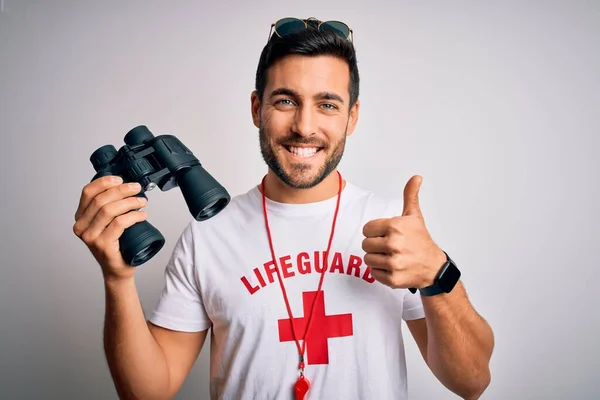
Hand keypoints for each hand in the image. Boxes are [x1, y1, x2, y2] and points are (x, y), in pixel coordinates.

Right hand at [73, 175, 148, 280]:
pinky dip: (133, 216)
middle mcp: (81, 227)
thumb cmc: (116, 244)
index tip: (120, 179)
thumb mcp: (108, 222)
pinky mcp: (102, 245)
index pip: (88, 192)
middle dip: (122, 190)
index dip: (104, 182)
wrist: (118, 269)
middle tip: (137, 189)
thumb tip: (124, 186)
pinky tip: (142, 216)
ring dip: (129, 202)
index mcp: (81, 218)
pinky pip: (119, 223)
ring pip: (109, 210)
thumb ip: (109, 206)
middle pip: (101, 200)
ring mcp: (90, 237)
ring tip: (142, 202)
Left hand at [362, 175, 446, 289]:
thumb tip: (416, 177)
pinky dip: (380, 272)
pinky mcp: (392, 278)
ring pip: (367, 259)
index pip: (367, 229)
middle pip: (365, 244)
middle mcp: (394, 244)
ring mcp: (393, 263)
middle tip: (389, 247)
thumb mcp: (414, 216)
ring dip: (376, 259)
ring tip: (391, 257)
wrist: (433, 267)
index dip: (375, 232)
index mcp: (395, 226)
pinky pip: (373, 273)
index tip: (386, 234)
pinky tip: (393, 267)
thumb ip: (410, 195)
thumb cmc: (421, 240)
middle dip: (375, 245)